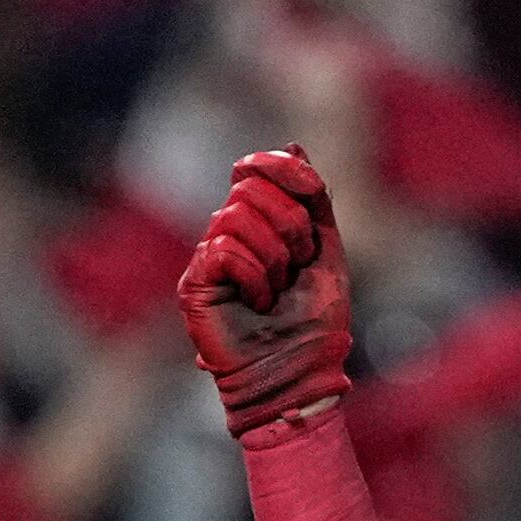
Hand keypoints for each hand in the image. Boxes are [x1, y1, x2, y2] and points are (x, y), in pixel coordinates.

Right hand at [175, 147, 353, 437]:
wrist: (299, 376)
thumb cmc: (316, 324)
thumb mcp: (327, 250)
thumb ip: (313, 198)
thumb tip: (293, 144)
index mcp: (260, 223)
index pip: (256, 168)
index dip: (283, 170)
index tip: (310, 192)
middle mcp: (229, 236)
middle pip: (248, 187)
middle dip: (288, 224)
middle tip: (295, 267)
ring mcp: (209, 259)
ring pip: (235, 216)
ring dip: (274, 259)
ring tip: (276, 293)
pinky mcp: (194, 285)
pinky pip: (222, 248)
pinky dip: (253, 276)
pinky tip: (256, 303)